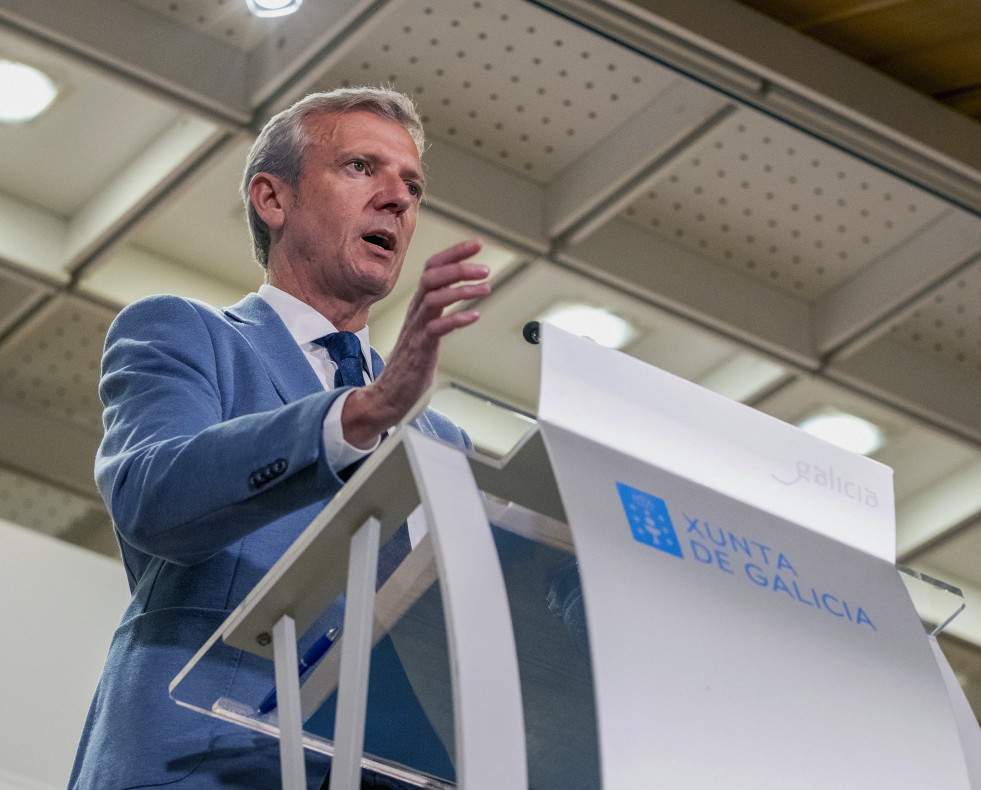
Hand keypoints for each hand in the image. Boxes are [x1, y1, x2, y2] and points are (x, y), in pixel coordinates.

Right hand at [340, 238, 489, 447]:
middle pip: (433, 276)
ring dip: (462, 289)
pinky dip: (456, 318)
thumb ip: (438, 308)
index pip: (433, 268)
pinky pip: (437, 327)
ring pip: (434, 297)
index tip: (476, 244)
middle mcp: (416, 312)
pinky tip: (474, 315)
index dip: (454, 253)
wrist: (391, 393)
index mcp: (419, 305)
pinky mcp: (420, 348)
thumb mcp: (426, 327)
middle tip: (485, 266)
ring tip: (486, 287)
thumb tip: (458, 291)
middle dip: (459, 266)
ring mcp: (417, 329)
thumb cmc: (411, 362)